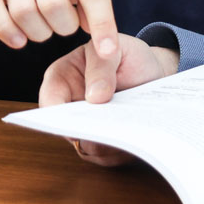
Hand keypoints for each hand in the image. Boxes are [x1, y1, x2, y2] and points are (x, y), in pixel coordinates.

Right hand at [0, 0, 117, 58]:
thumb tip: (96, 30)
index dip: (103, 24)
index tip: (108, 51)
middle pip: (55, 7)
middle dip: (64, 26)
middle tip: (63, 22)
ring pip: (25, 14)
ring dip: (38, 32)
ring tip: (43, 26)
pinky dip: (10, 34)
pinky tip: (20, 37)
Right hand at [39, 33, 179, 166]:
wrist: (152, 71)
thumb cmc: (128, 55)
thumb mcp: (117, 47)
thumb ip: (102, 65)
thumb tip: (95, 97)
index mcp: (63, 76)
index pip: (50, 97)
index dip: (57, 113)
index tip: (73, 121)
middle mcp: (70, 105)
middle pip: (67, 129)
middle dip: (86, 133)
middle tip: (106, 131)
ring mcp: (86, 126)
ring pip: (87, 147)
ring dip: (106, 145)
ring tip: (125, 135)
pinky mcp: (103, 143)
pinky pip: (106, 156)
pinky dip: (120, 151)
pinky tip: (133, 140)